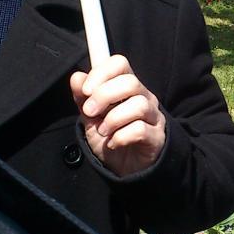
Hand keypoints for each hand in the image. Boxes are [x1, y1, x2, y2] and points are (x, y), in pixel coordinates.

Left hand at [70, 56, 166, 177]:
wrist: (123, 169)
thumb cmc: (109, 138)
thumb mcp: (90, 118)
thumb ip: (83, 98)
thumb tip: (77, 77)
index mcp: (127, 87)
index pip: (120, 63)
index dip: (101, 73)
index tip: (85, 91)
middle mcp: (144, 97)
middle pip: (130, 82)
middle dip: (104, 96)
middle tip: (90, 112)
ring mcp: (153, 116)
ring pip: (138, 105)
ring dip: (113, 119)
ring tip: (103, 131)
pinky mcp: (157, 136)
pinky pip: (140, 129)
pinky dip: (120, 137)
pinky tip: (114, 143)